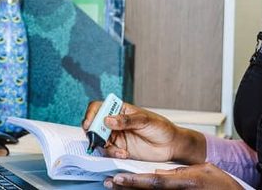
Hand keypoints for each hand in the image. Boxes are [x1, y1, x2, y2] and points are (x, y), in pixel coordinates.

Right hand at [82, 101, 205, 163]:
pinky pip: (108, 152)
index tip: (90, 124)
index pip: (99, 107)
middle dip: (93, 133)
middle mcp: (115, 123)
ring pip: (99, 141)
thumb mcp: (145, 120)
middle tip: (98, 140)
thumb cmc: (161, 128)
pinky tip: (124, 154)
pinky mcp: (120, 150)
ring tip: (120, 151)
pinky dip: (112, 154)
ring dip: (104, 146)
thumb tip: (107, 119)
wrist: (171, 145)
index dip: (91, 114)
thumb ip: (126, 120)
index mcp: (120, 110)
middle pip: (95, 125)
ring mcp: (116, 137)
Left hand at [102, 163, 243, 188]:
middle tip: (108, 182)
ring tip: (114, 186)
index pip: (154, 182)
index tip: (118, 177)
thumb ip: (178, 171)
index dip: (135, 181)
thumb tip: (159, 172)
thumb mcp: (202, 170)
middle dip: (127, 187)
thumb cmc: (221, 186)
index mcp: (184, 183)